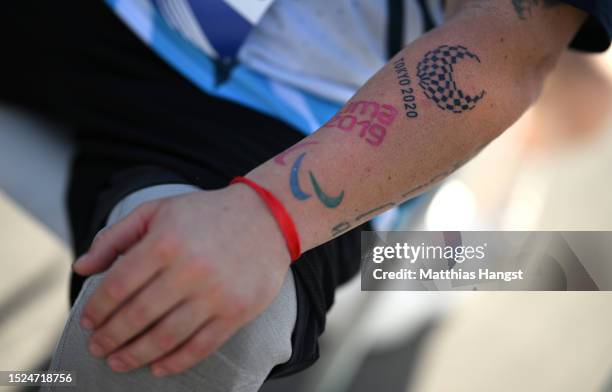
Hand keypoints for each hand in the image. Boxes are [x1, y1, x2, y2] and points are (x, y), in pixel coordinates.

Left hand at [73, 185, 290, 376]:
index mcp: (166, 242)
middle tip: (97, 348)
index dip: (97, 309)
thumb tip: (81, 267)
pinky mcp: (238, 311)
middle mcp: (190, 269)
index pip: (118, 286)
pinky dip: (176, 362)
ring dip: (135, 355)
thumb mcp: (158, 211)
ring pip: (166, 337)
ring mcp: (216, 294)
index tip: (88, 322)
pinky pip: (201, 346)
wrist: (268, 217)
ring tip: (117, 362)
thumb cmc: (207, 214)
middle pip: (138, 316)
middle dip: (110, 337)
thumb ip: (116, 236)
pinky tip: (157, 367)